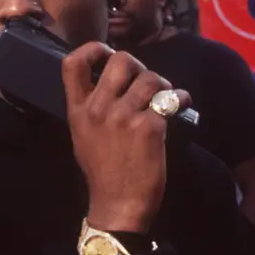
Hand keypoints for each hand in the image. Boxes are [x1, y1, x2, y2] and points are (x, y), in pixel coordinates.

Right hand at [61, 42, 189, 233]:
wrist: (118, 205)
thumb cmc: (103, 173)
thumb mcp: (82, 137)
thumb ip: (91, 108)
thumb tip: (111, 85)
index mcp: (78, 110)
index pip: (72, 63)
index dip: (93, 49)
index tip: (108, 55)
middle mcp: (98, 109)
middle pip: (121, 61)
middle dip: (139, 66)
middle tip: (145, 82)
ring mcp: (123, 117)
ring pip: (150, 78)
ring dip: (163, 85)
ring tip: (164, 99)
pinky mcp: (149, 127)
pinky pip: (171, 99)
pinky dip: (180, 100)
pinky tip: (181, 108)